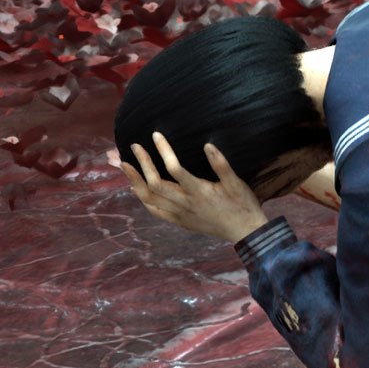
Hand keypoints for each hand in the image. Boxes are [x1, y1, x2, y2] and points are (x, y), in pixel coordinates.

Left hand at [113, 130, 267, 243]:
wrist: (244, 232)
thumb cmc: (242, 205)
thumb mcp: (236, 183)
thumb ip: (221, 164)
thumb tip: (208, 145)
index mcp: (199, 192)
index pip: (174, 169)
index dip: (163, 151)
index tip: (156, 135)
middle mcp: (185, 204)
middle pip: (155, 184)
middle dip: (141, 164)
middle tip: (133, 146)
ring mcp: (180, 214)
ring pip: (149, 199)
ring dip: (134, 181)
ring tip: (123, 165)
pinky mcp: (180, 221)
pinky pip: (155, 211)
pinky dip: (143, 198)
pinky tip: (136, 187)